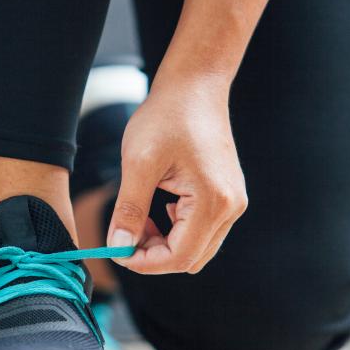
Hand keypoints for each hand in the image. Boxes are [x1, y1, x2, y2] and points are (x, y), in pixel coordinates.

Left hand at [107, 78, 246, 273]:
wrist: (195, 86)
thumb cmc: (167, 117)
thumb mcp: (138, 163)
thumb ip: (129, 210)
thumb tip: (118, 246)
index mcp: (213, 201)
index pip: (179, 257)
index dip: (144, 262)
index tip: (115, 251)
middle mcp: (231, 207)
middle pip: (190, 259)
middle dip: (153, 255)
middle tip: (124, 234)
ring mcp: (233, 203)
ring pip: (197, 248)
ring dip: (164, 243)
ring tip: (138, 218)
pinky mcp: (228, 197)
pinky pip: (203, 231)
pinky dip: (176, 231)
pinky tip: (157, 208)